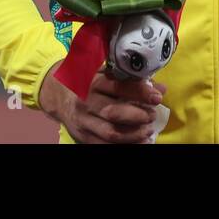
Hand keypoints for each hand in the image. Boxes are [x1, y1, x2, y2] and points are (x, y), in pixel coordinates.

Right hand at [38, 64, 165, 143]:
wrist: (58, 94)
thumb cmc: (87, 80)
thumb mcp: (105, 73)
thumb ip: (131, 79)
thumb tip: (160, 88)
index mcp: (92, 81)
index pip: (118, 87)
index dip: (139, 92)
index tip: (157, 96)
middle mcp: (86, 101)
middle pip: (114, 112)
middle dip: (138, 116)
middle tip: (152, 115)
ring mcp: (83, 120)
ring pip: (111, 132)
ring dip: (133, 134)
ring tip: (148, 131)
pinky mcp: (82, 135)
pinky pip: (104, 145)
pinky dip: (124, 146)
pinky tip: (138, 142)